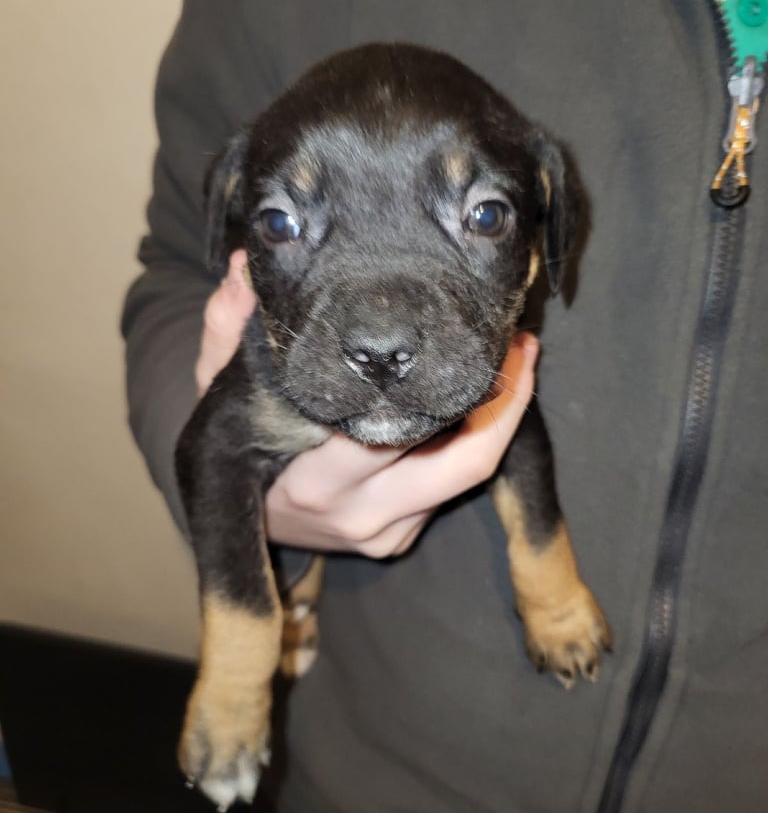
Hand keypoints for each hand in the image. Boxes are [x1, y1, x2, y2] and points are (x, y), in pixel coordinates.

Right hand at [196, 251, 539, 558]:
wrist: (237, 518)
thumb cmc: (234, 444)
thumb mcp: (217, 387)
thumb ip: (227, 329)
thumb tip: (244, 271)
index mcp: (313, 481)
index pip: (393, 434)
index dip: (446, 388)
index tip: (482, 336)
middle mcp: (357, 515)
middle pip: (459, 463)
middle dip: (502, 404)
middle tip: (522, 346)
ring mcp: (382, 536)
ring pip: (466, 478)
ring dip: (501, 422)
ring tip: (519, 362)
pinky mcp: (398, 542)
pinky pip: (450, 491)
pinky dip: (472, 444)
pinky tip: (479, 401)